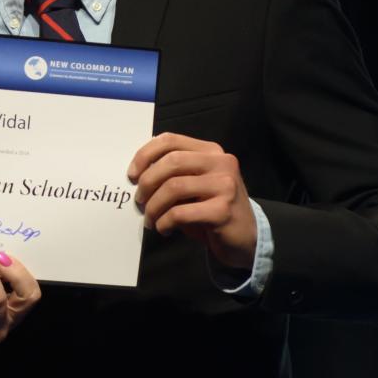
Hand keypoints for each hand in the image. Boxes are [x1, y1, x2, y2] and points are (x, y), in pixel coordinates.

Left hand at [127, 132, 256, 270]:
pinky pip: (180, 213)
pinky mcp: (223, 210)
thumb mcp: (194, 185)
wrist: (245, 237)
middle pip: (171, 162)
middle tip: (139, 201)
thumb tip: (137, 175)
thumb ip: (173, 173)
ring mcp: (225, 186)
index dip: (145, 155)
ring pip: (174, 187)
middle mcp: (221, 163)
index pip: (170, 140)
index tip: (131, 175)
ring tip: (150, 219)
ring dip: (153, 206)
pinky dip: (164, 222)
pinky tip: (164, 229)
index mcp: (211, 151)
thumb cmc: (211, 209)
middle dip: (147, 183)